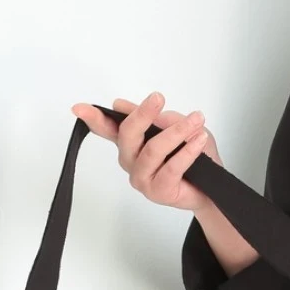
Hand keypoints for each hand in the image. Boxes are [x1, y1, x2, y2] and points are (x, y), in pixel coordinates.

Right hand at [69, 91, 218, 212]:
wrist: (211, 186)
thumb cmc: (191, 155)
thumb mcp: (172, 126)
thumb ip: (151, 117)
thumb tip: (119, 105)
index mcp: (130, 143)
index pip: (107, 129)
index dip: (93, 118)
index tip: (78, 108)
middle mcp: (131, 161)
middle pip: (128, 134)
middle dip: (143, 114)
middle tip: (158, 98)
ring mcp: (141, 178)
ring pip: (153, 149)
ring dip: (177, 131)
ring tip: (196, 121)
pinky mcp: (157, 191)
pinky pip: (171, 167)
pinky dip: (187, 151)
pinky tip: (198, 139)